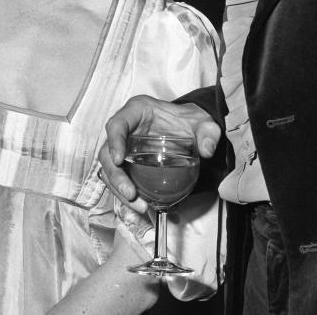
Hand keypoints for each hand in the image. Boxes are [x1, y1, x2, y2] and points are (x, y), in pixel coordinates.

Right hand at [97, 95, 221, 210]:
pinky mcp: (128, 164)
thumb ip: (208, 133)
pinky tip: (142, 206)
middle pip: (108, 152)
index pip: (117, 124)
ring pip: (110, 169)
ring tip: (139, 205)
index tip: (119, 160)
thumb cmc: (189, 121)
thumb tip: (207, 150)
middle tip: (130, 193)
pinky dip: (128, 195)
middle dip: (115, 175)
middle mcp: (126, 129)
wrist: (188, 128)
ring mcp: (125, 147)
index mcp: (137, 111)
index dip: (114, 141)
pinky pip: (121, 179)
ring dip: (119, 189)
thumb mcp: (203, 122)